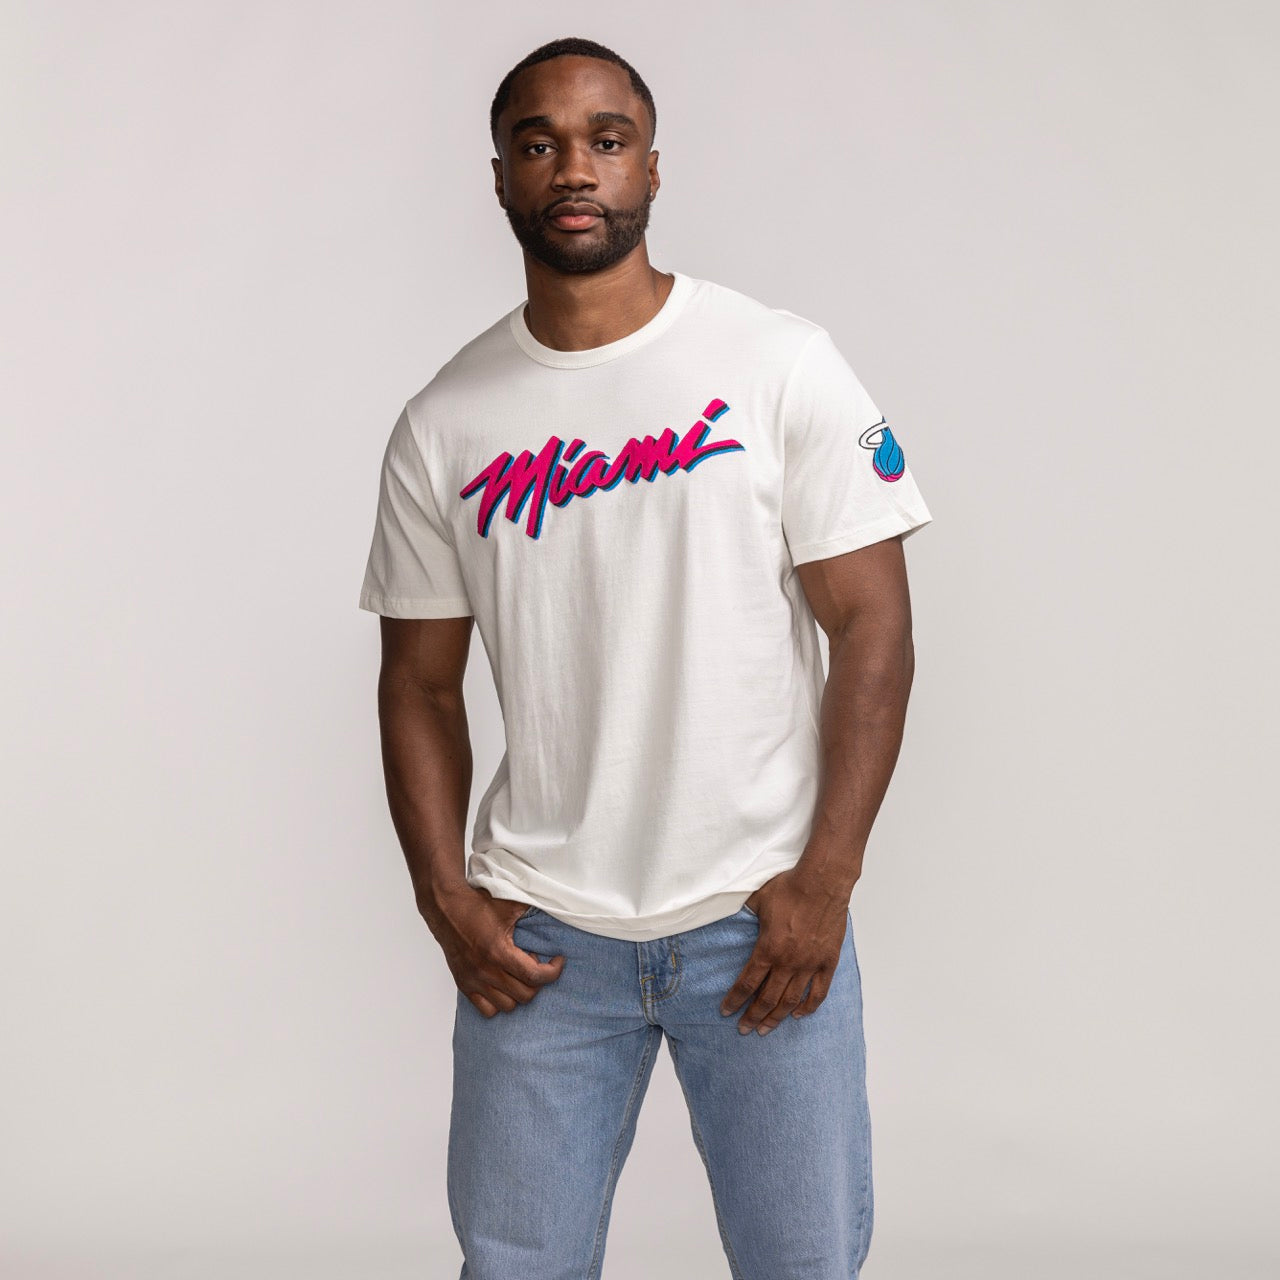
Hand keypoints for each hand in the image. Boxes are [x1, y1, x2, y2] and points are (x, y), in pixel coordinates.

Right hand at [419, 884, 564, 1016]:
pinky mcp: (464, 985)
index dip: (553, 971)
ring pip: (508, 1006)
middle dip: (538, 981)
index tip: (558, 960)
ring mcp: (474, 981)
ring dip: (519, 992)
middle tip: (535, 963)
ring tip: (518, 973)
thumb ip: (533, 911)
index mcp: (498, 951)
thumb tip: (557, 910)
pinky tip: (503, 984)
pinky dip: (499, 1002)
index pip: (535, 976)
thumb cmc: (477, 905)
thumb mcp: (510, 904)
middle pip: (525, 995)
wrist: (446, 908)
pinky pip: (487, 1010)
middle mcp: (486, 971)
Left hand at [721, 869, 849, 1033]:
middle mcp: (788, 962)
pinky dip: (808, 1007)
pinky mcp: (828, 962)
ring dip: (776, 1018)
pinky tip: (799, 1015)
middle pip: (767, 999)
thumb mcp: (757, 900)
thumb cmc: (789, 887)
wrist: (822, 882)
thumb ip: (744, 915)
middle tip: (744, 1029)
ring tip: (766, 1029)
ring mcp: (810, 964)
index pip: (746, 983)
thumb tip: (730, 917)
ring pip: (791, 1001)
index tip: (726, 1012)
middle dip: (752, 1017)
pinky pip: (819, 992)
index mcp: (767, 949)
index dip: (734, 1000)